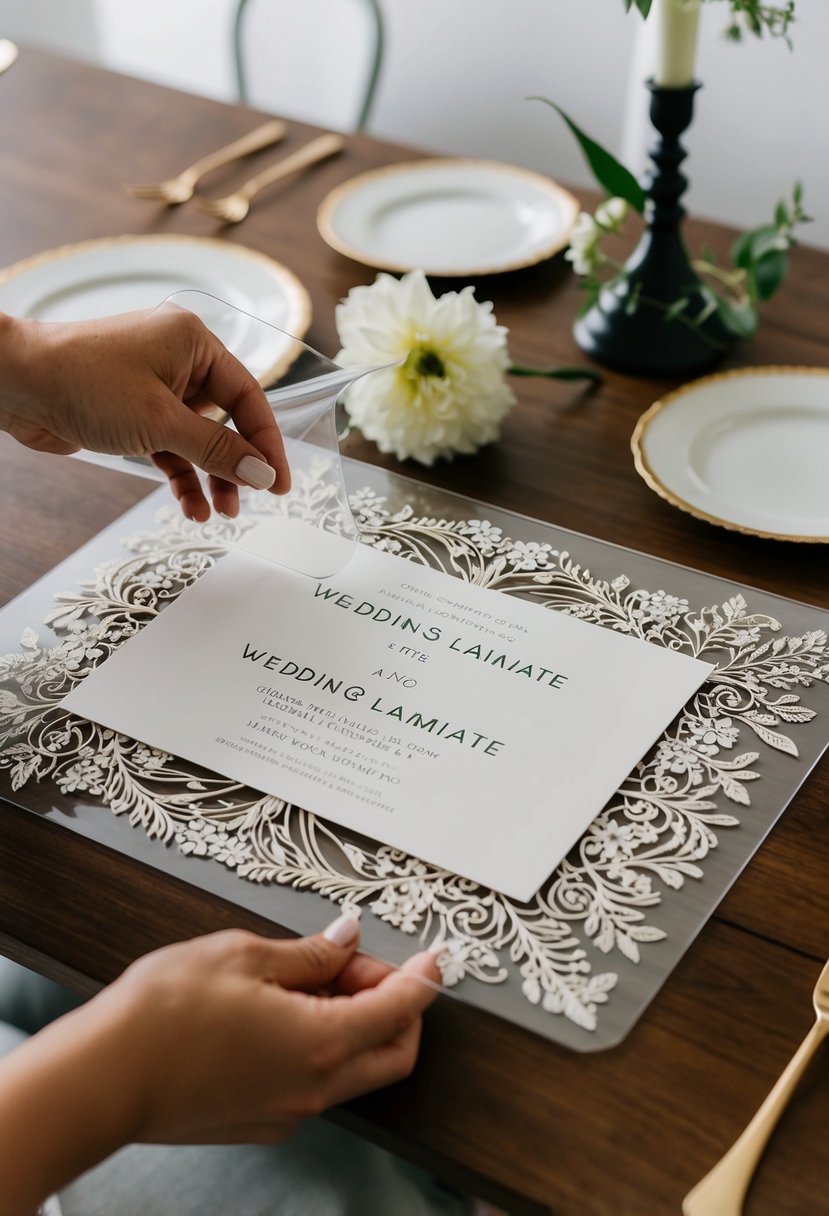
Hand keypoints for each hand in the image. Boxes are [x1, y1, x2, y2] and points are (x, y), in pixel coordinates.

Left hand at [0, 306, 289, 520]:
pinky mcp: (133, 412)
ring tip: (220, 512)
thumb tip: (262, 473)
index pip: (249, 396)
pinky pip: (171, 447)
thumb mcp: (161, 422)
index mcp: (193, 342)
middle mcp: (178, 360)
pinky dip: (181, 475)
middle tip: (250, 500)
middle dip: (236, 465)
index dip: (267, 442)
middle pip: (226, 420)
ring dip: (210, 476)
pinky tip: (190, 506)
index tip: (280, 481)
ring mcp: (154, 386)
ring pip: (198, 439)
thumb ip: (217, 450)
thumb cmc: (82, 381)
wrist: (15, 385)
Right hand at [0, 918, 440, 1209]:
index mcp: (321, 1044)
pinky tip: (285, 1008)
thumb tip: (346, 939)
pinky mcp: (258, 1121)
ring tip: (312, 975)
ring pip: (353, 1068)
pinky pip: (315, 1083)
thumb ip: (309, 952)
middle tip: (359, 960)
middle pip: (392, 1052)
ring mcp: (286, 1113)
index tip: (435, 956)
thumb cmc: (163, 1014)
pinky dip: (321, 1044)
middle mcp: (313, 1089)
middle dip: (395, 1005)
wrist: (102, 1078)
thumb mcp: (243, 955)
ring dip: (354, 1022)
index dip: (423, 978)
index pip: (400, 1010)